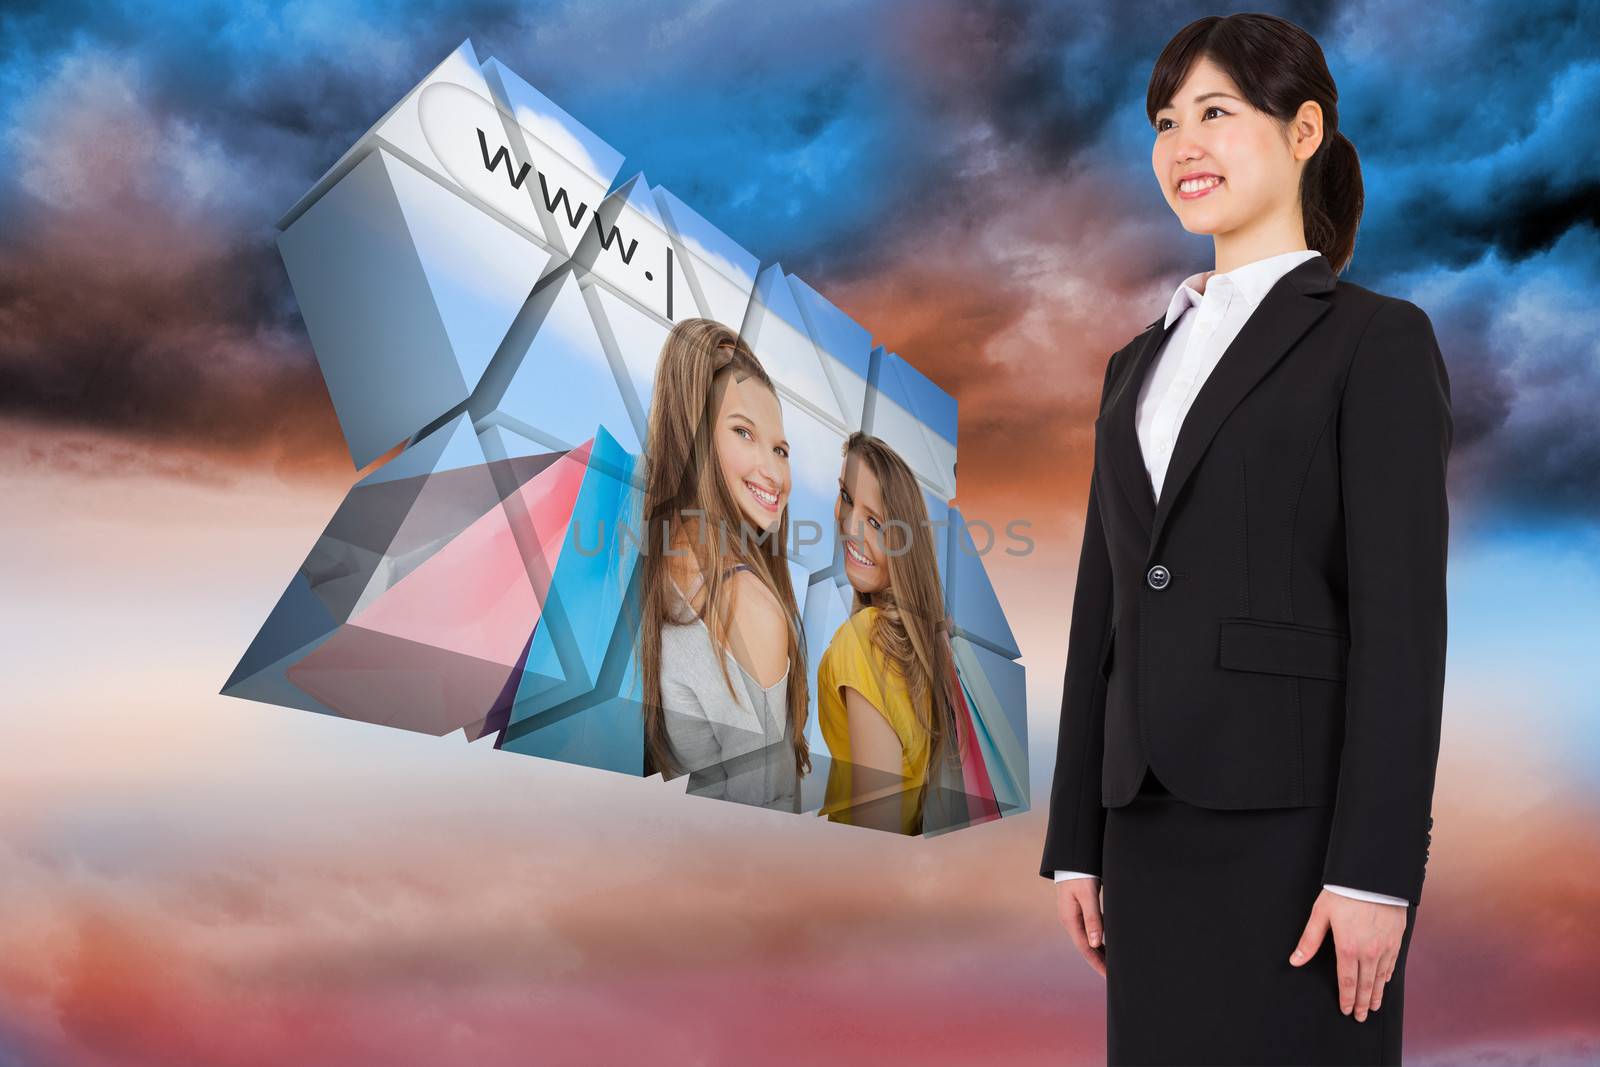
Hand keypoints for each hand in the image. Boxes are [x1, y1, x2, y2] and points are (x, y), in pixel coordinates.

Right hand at [1055, 878, 1106, 977]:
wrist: (1073, 857)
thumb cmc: (1080, 874)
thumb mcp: (1088, 896)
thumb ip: (1093, 919)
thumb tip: (1096, 943)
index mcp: (1070, 919)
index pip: (1085, 948)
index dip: (1098, 963)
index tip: (1110, 976)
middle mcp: (1071, 920)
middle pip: (1086, 947)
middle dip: (1100, 962)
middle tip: (1115, 976)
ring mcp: (1074, 915)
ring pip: (1089, 939)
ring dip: (1101, 952)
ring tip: (1114, 965)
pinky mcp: (1079, 910)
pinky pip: (1090, 930)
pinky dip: (1100, 940)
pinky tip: (1108, 945)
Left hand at [1289, 888, 1406, 1020]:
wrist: (1374, 877)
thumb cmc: (1344, 892)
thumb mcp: (1320, 914)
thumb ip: (1309, 940)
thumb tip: (1295, 960)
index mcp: (1347, 948)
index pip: (1347, 981)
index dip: (1347, 998)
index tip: (1346, 1010)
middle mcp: (1369, 952)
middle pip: (1366, 985)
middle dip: (1363, 1003)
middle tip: (1361, 1017)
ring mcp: (1385, 947)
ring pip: (1381, 978)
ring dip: (1377, 994)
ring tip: (1374, 1007)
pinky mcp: (1397, 939)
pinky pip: (1393, 964)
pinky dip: (1388, 976)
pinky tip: (1385, 982)